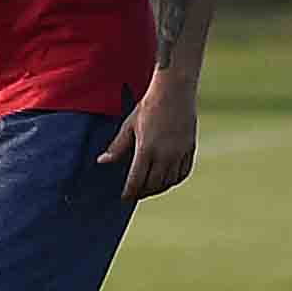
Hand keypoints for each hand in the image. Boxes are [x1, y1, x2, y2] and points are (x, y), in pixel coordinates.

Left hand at [97, 79, 196, 199]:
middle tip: (135, 194)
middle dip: (143, 192)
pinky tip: (167, 180)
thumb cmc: (148, 106)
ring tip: (149, 189)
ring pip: (169, 181)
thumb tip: (101, 162)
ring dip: (158, 188)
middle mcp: (165, 154)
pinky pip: (183, 172)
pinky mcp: (190, 148)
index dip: (130, 192)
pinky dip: (174, 180)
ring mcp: (179, 152)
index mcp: (146, 149)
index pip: (137, 180)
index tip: (124, 198)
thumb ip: (117, 147)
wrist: (174, 91)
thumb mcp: (129, 125)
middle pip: (153, 184)